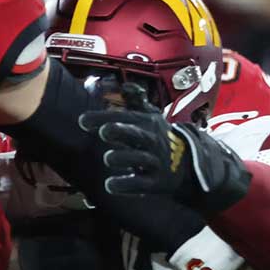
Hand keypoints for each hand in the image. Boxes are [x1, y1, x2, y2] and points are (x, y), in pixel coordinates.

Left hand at [79, 83, 251, 212]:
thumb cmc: (158, 136)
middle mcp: (151, 141)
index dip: (103, 118)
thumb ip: (135, 99)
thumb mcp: (149, 115)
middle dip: (120, 131)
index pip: (124, 117)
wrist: (188, 162)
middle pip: (135, 134)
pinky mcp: (156, 182)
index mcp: (145, 123)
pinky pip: (142, 184)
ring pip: (140, 159)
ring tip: (108, 158)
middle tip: (103, 131)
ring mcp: (155, 161)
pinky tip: (109, 185)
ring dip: (124, 158)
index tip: (82, 121)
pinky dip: (126, 185)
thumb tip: (125, 84)